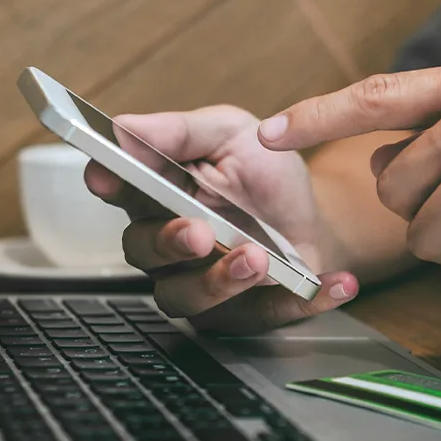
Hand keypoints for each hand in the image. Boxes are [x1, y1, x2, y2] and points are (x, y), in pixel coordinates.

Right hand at [84, 105, 357, 332]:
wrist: (314, 217)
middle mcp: (167, 245)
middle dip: (168, 243)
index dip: (107, 181)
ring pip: (187, 297)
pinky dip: (299, 302)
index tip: (107, 175)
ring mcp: (200, 284)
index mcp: (157, 193)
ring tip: (256, 259)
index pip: (119, 187)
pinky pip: (264, 316)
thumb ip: (182, 132)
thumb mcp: (232, 135)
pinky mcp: (242, 314)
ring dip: (220, 281)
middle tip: (199, 232)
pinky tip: (333, 284)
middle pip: (143, 251)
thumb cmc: (262, 176)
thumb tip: (126, 125)